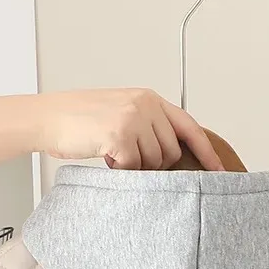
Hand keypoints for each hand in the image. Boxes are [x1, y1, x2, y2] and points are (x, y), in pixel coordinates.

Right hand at [36, 88, 224, 171]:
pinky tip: (105, 156)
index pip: (189, 127)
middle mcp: (145, 105)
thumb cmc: (80, 121)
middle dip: (153, 164)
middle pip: (171, 153)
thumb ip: (148, 126)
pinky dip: (120, 170)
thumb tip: (169, 156)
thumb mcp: (121, 113)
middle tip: (127, 156)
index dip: (206, 151)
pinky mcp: (121, 135)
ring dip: (134, 166)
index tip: (219, 170)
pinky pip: (133, 168)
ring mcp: (134, 119)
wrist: (49, 118)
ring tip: (113, 152)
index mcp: (149, 98)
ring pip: (154, 163)